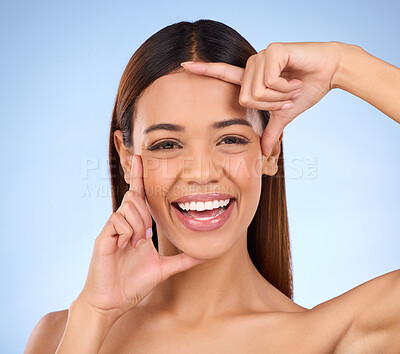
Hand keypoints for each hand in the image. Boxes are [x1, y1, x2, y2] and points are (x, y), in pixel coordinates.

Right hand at [77, 154, 209, 319]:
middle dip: (146, 214)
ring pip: (129, 206)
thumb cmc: (133, 285)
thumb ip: (184, 259)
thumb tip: (206, 255)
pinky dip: (127, 232)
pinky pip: (117, 220)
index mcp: (137, 227)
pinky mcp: (103, 236)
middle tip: (145, 238)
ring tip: (136, 245)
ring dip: (138, 225)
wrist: (112, 302)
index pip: (139, 196)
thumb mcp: (164, 269)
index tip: (140, 157)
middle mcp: (124, 223)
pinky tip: (125, 246)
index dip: (139, 176)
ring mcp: (112, 229)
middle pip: (136, 198)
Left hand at [181, 41, 343, 156]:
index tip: (184, 65)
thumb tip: (262, 152)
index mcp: (252, 78)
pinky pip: (268, 82)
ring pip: (255, 93)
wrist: (330, 71)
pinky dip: (284, 88)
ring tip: (292, 87)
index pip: (223, 73)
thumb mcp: (284, 115)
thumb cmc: (307, 89)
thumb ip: (271, 131)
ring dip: (279, 97)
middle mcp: (252, 65)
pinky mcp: (271, 51)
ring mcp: (260, 57)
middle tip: (287, 96)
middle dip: (270, 105)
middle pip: (244, 99)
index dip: (204, 70)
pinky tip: (295, 78)